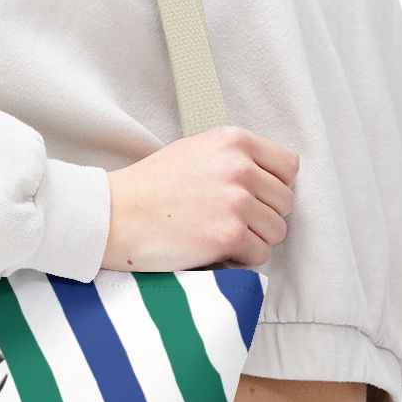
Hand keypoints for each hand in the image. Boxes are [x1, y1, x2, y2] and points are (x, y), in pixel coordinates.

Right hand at [103, 126, 297, 271]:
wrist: (113, 215)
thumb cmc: (149, 187)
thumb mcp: (195, 151)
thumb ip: (234, 159)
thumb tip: (272, 180)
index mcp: (233, 140)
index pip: (288, 166)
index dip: (273, 187)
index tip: (252, 198)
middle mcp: (240, 166)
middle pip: (285, 202)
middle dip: (262, 217)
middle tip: (227, 222)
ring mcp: (236, 201)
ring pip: (276, 231)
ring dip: (252, 240)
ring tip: (217, 236)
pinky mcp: (229, 234)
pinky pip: (259, 255)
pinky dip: (239, 261)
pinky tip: (211, 251)